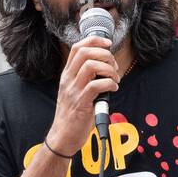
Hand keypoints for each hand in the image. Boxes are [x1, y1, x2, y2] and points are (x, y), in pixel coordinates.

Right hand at [47, 36, 118, 154]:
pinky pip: (96, 85)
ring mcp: (73, 90)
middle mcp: (68, 79)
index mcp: (67, 75)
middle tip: (113, 66)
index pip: (78, 47)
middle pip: (85, 52)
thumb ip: (86, 78)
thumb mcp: (75, 91)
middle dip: (105, 54)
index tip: (108, 43)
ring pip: (91, 65)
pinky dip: (110, 83)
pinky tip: (113, 88)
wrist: (63, 136)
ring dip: (109, 69)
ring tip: (114, 78)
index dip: (94, 40)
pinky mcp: (81, 103)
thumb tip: (106, 67)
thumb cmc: (73, 114)